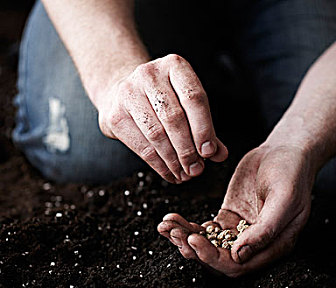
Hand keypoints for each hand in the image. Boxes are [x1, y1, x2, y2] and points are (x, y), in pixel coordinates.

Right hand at [98, 54, 227, 183]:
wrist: (121, 93)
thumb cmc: (162, 99)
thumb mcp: (186, 103)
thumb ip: (205, 127)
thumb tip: (219, 154)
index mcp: (174, 65)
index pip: (194, 98)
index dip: (204, 128)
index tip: (209, 152)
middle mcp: (149, 74)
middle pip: (174, 118)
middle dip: (188, 149)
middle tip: (197, 169)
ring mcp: (128, 92)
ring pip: (157, 134)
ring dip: (174, 160)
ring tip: (185, 174)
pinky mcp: (115, 115)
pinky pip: (142, 146)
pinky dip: (159, 165)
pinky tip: (170, 173)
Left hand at [158, 144, 314, 276]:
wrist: (286, 150)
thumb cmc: (292, 173)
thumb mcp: (284, 199)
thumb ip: (265, 230)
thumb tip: (239, 256)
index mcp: (273, 247)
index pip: (237, 266)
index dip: (212, 258)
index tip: (194, 240)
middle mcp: (255, 245)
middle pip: (218, 259)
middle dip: (192, 249)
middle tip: (173, 232)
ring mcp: (239, 232)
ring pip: (208, 245)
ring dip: (185, 238)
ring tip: (166, 225)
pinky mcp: (228, 219)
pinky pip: (205, 229)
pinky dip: (187, 226)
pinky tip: (172, 219)